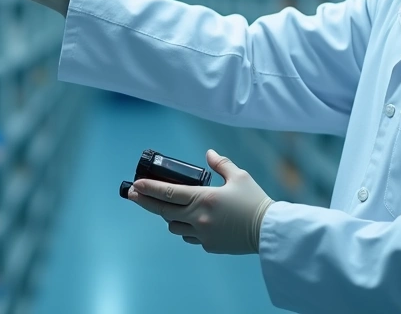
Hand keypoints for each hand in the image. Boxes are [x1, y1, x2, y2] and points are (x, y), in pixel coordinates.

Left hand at [128, 149, 274, 254]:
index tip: (135, 185)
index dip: (149, 188)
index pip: (169, 193)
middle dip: (145, 202)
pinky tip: (192, 221)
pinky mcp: (209, 246)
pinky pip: (190, 237)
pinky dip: (187, 228)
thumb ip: (221, 164)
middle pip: (163, 211)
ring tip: (169, 207)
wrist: (268, 230)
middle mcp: (199, 218)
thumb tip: (209, 153)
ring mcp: (202, 234)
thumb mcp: (239, 176)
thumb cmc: (255, 201)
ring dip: (169, 216)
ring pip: (174, 226)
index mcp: (204, 198)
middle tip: (132, 194)